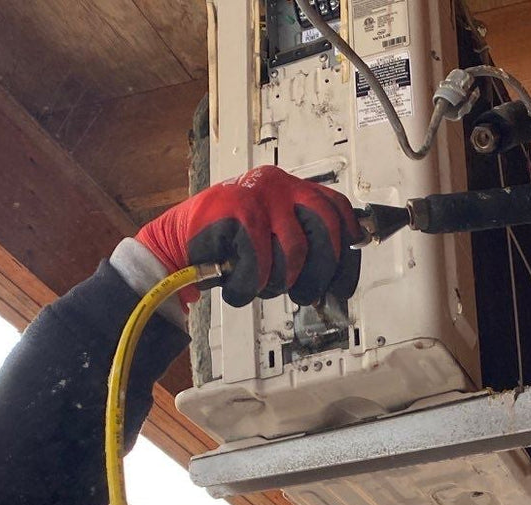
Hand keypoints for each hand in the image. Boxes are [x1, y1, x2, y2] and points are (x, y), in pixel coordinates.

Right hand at [137, 167, 361, 307]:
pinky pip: (259, 263)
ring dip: (279, 283)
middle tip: (307, 293)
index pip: (336, 207)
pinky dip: (250, 285)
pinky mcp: (234, 212)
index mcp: (292, 188)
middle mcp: (278, 185)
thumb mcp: (274, 237)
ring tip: (261, 286)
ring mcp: (257, 197)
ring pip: (294, 254)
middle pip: (326, 230)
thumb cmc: (230, 245)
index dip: (350, 238)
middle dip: (321, 272)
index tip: (352, 259)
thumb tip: (340, 273)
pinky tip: (239, 286)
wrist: (178, 243)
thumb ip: (305, 242)